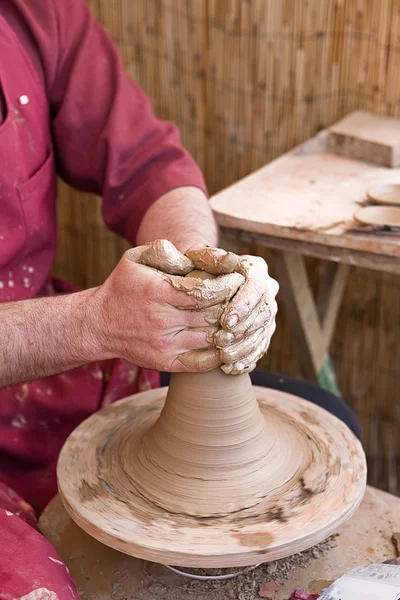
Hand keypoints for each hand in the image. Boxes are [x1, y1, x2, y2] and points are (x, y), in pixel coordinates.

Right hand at [90, 242, 242, 371]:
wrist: (99, 325)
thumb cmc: (123, 287)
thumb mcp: (135, 258)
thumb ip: (163, 250)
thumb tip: (193, 254)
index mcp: (157, 292)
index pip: (203, 291)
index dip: (226, 286)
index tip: (238, 280)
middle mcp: (162, 320)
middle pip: (211, 314)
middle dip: (234, 306)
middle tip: (247, 298)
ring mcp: (165, 345)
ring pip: (210, 338)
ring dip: (231, 329)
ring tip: (243, 318)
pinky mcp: (166, 362)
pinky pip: (202, 362)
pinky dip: (220, 354)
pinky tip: (229, 342)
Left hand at [183, 247, 278, 374]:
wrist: (203, 284)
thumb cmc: (196, 269)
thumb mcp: (197, 259)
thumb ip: (207, 257)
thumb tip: (227, 260)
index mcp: (256, 268)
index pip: (255, 287)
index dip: (243, 305)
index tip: (225, 321)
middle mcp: (267, 289)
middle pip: (262, 312)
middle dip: (242, 330)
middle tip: (222, 342)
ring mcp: (268, 311)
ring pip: (263, 332)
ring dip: (244, 347)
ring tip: (225, 357)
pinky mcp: (264, 330)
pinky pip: (260, 347)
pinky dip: (247, 359)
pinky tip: (231, 368)